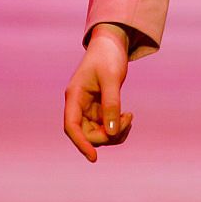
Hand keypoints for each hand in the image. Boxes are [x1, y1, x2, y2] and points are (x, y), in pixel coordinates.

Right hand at [63, 23, 133, 161]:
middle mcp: (78, 105)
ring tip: (129, 117)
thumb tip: (112, 132)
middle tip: (127, 120)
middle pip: (86, 133)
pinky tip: (128, 117)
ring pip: (97, 133)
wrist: (112, 43)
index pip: (71, 126)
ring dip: (115, 132)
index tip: (93, 157)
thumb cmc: (108, 56)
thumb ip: (112, 105)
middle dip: (107, 134)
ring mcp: (88, 108)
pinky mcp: (98, 109)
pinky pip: (105, 127)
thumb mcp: (112, 79)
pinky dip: (117, 127)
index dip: (81, 143)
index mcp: (74, 96)